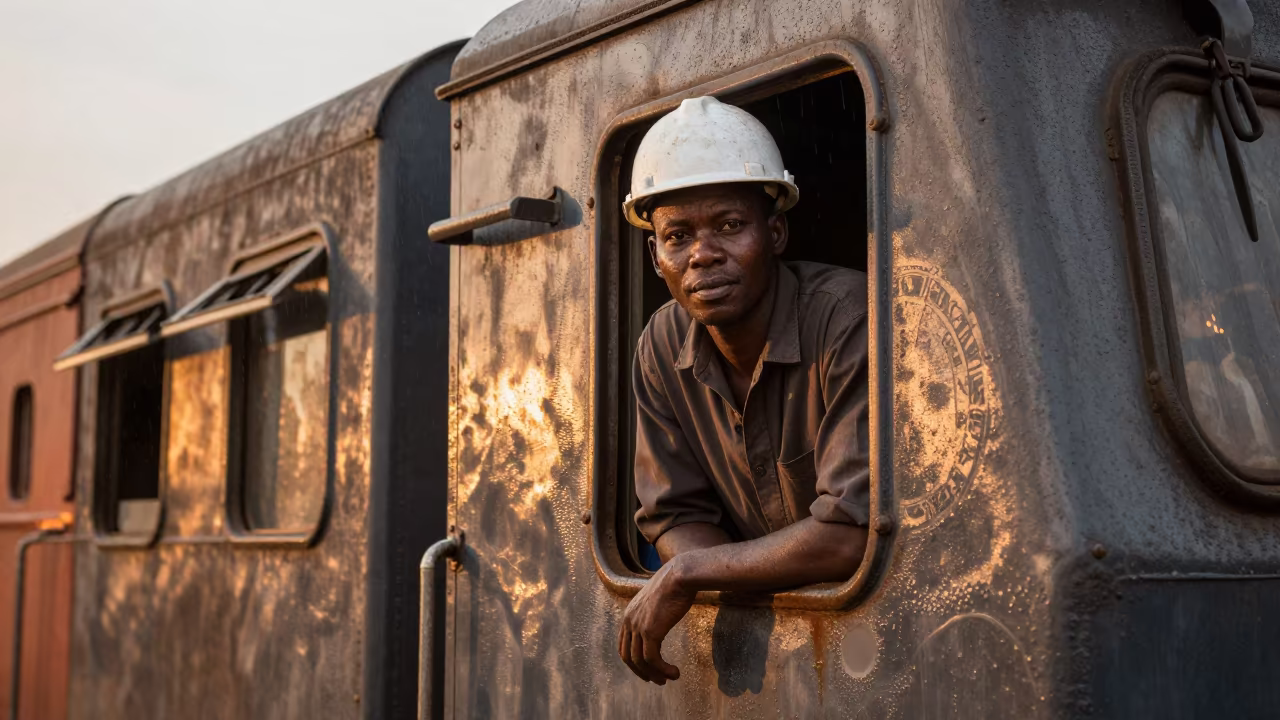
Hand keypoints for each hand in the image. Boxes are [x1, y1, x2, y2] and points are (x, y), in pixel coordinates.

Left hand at [618, 558, 696, 683]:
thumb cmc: (675, 584)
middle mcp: (629, 621)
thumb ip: (654, 611)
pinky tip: (674, 672)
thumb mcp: (658, 599)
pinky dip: (662, 670)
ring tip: (669, 679)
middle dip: (641, 672)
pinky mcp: (650, 631)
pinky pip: (652, 659)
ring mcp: (637, 626)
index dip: (634, 662)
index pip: (624, 645)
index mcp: (629, 614)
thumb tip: (662, 617)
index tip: (648, 670)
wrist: (680, 576)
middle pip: (627, 657)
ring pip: (640, 662)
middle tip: (657, 680)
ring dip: (655, 674)